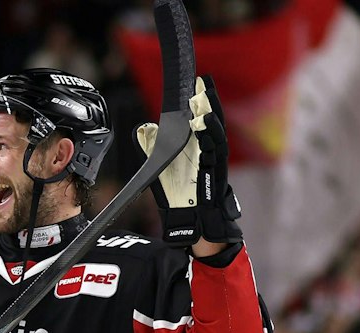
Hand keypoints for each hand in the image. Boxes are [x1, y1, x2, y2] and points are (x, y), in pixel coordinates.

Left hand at [136, 77, 243, 248]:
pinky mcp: (215, 173)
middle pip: (211, 121)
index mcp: (197, 148)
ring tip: (204, 96)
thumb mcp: (160, 168)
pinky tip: (204, 123)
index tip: (197, 82)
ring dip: (211, 114)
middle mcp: (208, 152)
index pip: (200, 119)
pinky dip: (210, 136)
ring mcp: (213, 162)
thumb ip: (153, 147)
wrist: (190, 224)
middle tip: (203, 81)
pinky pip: (215, 152)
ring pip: (215, 133)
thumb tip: (143, 128)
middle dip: (208, 101)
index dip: (200, 102)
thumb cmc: (179, 197)